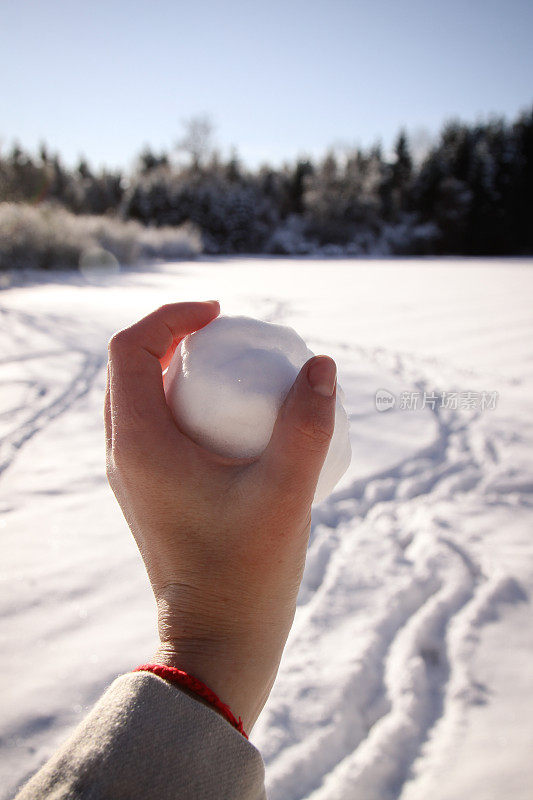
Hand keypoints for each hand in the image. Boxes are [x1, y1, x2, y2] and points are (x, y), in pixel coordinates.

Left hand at [105, 302, 336, 731]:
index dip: (172, 316)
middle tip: (230, 336)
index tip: (223, 314)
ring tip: (233, 368)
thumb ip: (308, 424)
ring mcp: (133, 476)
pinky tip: (233, 418)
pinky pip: (154, 426)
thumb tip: (321, 364)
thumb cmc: (248, 573)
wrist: (218, 639)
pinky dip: (183, 403)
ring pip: (139, 398)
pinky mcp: (150, 492)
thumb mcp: (287, 493)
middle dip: (174, 338)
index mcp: (138, 445)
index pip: (129, 350)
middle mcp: (123, 455)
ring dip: (176, 370)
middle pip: (130, 368)